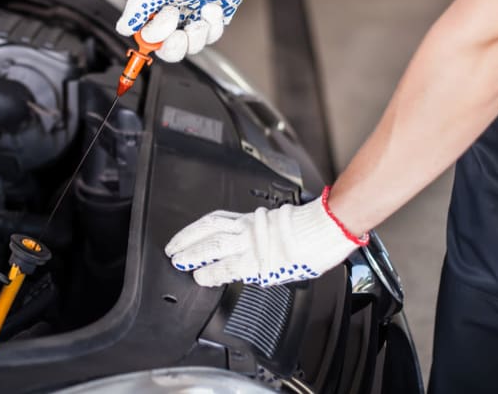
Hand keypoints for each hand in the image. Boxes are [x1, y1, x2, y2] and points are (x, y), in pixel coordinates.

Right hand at [115, 0, 261, 61]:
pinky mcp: (213, 23)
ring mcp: (194, 21)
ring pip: (192, 47)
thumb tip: (122, 28)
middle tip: (179, 34)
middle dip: (175, 46)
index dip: (153, 38)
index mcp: (156, 10)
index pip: (149, 38)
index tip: (158, 29)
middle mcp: (175, 19)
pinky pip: (212, 36)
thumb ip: (136, 9)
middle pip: (171, 51)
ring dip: (197, 32)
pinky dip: (212, 22)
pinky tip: (211, 5)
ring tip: (200, 10)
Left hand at [164, 187, 367, 286]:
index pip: (217, 221)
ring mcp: (252, 243)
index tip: (186, 237)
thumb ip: (265, 235)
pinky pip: (229, 266)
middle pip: (208, 230)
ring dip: (192, 254)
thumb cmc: (312, 230)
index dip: (197, 230)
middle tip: (172, 249)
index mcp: (253, 219)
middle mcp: (248, 229)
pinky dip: (213, 272)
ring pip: (213, 245)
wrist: (325, 230)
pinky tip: (202, 277)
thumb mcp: (281, 226)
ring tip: (179, 262)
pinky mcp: (258, 261)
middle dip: (187, 241)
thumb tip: (260, 248)